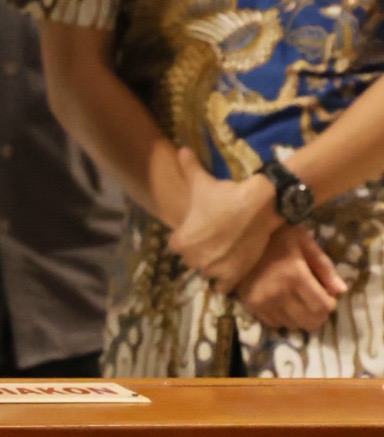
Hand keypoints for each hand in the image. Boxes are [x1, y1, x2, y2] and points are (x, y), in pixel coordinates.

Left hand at [169, 154, 281, 290]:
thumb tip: (181, 149)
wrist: (259, 206)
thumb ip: (187, 167)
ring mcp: (213, 270)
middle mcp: (193, 259)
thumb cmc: (225, 195)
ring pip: (207, 272)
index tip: (200, 232)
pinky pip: (222, 287)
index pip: (178, 245)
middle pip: (193, 260)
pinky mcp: (232, 277)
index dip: (189, 237)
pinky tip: (231, 268)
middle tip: (215, 241)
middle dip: (201, 252)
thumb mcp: (202, 182)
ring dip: (213, 266)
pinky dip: (225, 281)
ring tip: (225, 252)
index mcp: (180, 241)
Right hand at [233, 227, 345, 333]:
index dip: (330, 304)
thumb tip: (341, 290)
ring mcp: (261, 300)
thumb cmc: (276, 235)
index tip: (326, 293)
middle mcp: (277, 292)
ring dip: (300, 316)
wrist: (236, 234)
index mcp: (294, 275)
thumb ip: (325, 266)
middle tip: (314, 300)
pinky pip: (273, 323)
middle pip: (309, 322)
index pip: (322, 307)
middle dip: (318, 314)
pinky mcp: (249, 304)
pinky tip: (281, 301)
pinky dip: (282, 317)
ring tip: (296, 299)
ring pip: (292, 325)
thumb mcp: (305, 242)